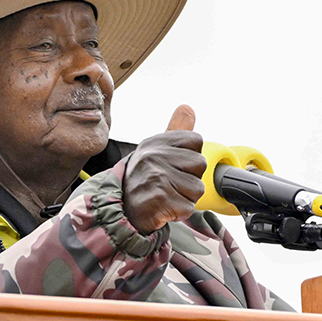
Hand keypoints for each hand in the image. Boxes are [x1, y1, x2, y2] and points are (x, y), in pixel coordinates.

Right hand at [122, 105, 207, 234]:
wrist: (121, 211)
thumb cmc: (145, 180)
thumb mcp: (156, 150)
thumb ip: (176, 130)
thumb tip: (187, 107)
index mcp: (156, 142)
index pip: (196, 140)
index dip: (189, 158)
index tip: (172, 166)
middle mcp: (154, 156)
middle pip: (200, 164)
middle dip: (189, 179)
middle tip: (168, 184)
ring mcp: (156, 176)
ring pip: (197, 188)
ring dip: (185, 197)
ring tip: (166, 196)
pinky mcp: (160, 199)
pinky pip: (188, 207)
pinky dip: (178, 213)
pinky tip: (163, 209)